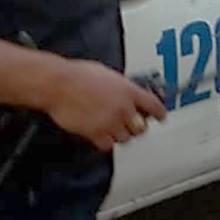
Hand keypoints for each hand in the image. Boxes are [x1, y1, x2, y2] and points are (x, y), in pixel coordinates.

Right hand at [41, 60, 168, 152]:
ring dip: (120, 134)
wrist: (58, 84)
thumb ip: (121, 86)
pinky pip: (108, 145)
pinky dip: (105, 142)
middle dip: (137, 126)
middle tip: (131, 123)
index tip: (161, 117)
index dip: (159, 113)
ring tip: (112, 127)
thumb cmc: (78, 75)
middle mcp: (123, 108)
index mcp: (128, 90)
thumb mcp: (107, 74)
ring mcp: (110, 122)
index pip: (154, 106)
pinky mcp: (96, 133)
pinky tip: (100, 135)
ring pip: (125, 138)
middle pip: (141, 127)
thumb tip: (125, 90)